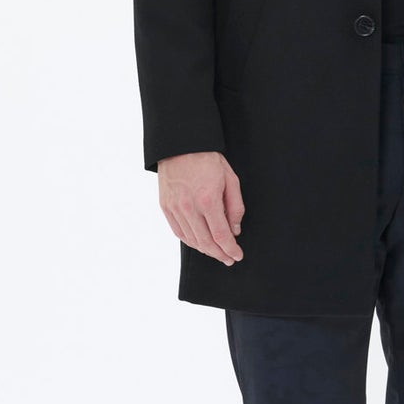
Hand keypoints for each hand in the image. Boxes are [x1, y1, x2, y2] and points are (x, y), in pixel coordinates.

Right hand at [158, 151, 244, 265]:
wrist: (181, 145)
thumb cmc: (208, 159)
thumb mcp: (230, 179)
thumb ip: (235, 207)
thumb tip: (235, 230)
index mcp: (208, 200)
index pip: (221, 235)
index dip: (230, 249)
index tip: (237, 255)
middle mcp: (189, 207)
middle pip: (206, 243)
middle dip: (220, 254)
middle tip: (229, 259)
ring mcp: (175, 208)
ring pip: (191, 240)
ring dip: (206, 250)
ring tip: (216, 253)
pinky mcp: (165, 207)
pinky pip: (178, 232)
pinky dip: (190, 241)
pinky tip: (200, 243)